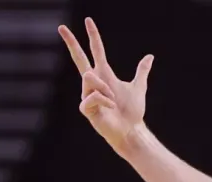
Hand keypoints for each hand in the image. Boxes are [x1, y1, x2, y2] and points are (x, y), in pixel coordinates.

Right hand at [58, 17, 153, 154]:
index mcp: (103, 75)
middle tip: (61, 27)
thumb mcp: (139, 87)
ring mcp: (86, 94)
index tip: (88, 20)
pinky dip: (106, 100)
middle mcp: (92, 83)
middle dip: (71, 42)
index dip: (92, 36)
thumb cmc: (132, 112)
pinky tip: (111, 107)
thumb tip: (150, 56)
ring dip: (106, 89)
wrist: (131, 130)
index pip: (95, 50)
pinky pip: (93, 96)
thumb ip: (141, 71)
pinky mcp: (85, 107)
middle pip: (78, 58)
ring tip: (114, 101)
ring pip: (89, 78)